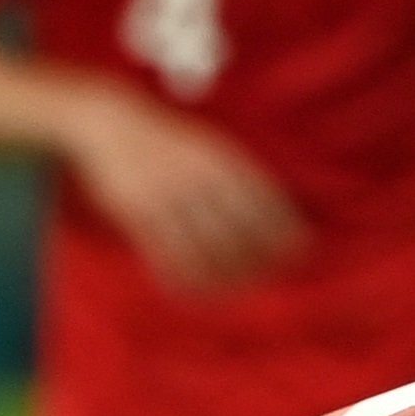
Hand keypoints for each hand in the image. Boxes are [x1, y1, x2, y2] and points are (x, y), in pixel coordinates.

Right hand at [61, 91, 306, 294]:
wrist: (112, 123)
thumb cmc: (169, 140)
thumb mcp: (209, 146)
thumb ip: (237, 176)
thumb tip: (278, 211)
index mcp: (218, 160)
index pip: (262, 200)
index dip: (285, 228)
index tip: (302, 250)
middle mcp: (195, 178)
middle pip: (236, 230)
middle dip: (256, 259)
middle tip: (267, 278)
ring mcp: (166, 196)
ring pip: (202, 248)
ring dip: (222, 275)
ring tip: (234, 290)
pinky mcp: (137, 213)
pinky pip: (164, 254)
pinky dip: (182, 277)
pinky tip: (195, 291)